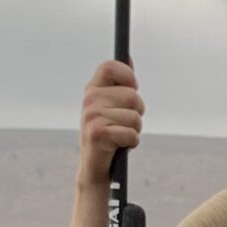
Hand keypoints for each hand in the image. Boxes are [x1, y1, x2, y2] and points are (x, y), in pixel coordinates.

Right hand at [79, 60, 142, 180]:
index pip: (110, 66)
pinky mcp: (98, 133)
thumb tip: (128, 57)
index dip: (127, 75)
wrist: (95, 169)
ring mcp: (91, 116)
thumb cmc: (109, 136)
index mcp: (93, 90)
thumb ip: (120, 84)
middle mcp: (89, 100)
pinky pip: (131, 133)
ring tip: (121, 137)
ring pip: (135, 116)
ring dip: (135, 130)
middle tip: (125, 124)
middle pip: (132, 95)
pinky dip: (132, 143)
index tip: (133, 87)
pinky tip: (120, 147)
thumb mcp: (112, 107)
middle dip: (137, 112)